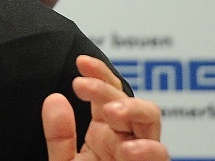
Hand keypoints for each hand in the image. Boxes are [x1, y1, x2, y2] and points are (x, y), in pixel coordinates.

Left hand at [44, 55, 166, 160]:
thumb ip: (60, 136)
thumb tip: (54, 99)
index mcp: (107, 135)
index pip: (109, 94)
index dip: (99, 73)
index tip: (81, 62)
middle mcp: (127, 141)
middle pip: (128, 101)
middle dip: (108, 88)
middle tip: (81, 86)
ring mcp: (141, 155)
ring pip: (151, 120)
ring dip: (134, 109)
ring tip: (110, 111)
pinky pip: (160, 155)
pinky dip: (149, 149)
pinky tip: (128, 149)